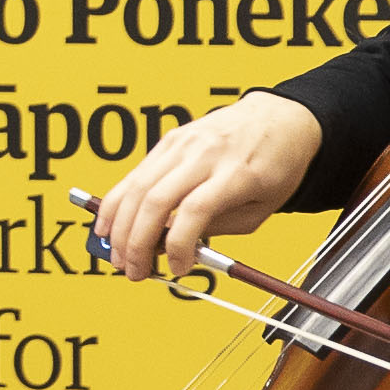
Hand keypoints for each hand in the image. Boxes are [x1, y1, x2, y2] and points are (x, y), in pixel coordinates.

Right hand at [89, 91, 322, 282]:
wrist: (281, 118)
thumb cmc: (276, 164)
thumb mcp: (261, 208)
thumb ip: (217, 228)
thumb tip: (173, 248)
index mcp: (237, 173)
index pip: (195, 211)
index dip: (179, 246)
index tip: (178, 268)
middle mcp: (205, 154)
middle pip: (156, 200)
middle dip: (137, 242)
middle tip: (135, 270)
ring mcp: (183, 143)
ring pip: (137, 186)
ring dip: (119, 226)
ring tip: (118, 255)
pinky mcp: (169, 140)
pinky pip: (135, 174)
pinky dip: (117, 201)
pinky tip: (108, 223)